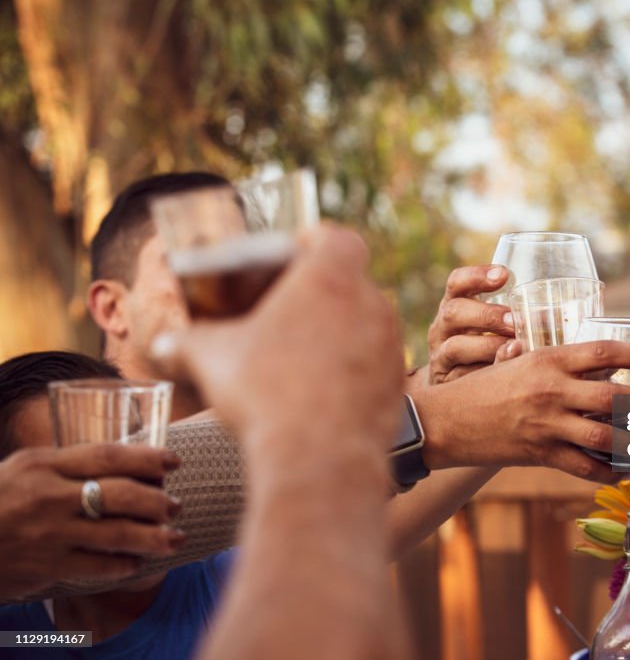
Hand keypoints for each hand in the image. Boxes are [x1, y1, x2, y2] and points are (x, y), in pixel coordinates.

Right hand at [0, 444, 183, 600]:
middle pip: (120, 495)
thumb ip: (69, 465)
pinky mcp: (45, 566)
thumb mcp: (25, 469)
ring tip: (173, 538)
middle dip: (157, 501)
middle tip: (176, 506)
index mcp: (43, 464)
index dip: (147, 458)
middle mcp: (48, 496)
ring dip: (152, 537)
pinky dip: (122, 565)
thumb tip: (129, 464)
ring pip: (116, 534)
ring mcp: (47, 533)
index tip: (174, 461)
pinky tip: (135, 563)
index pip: (107, 455)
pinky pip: (97, 566)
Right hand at [154, 224, 404, 455]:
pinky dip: (354, 369)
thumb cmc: (264, 395)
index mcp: (330, 278)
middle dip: (321, 293)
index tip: (293, 256)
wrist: (318, 459)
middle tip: (289, 311)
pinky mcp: (398, 383)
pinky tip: (322, 391)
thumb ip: (187, 341)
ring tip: (303, 356)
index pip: (335, 238)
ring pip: (366, 323)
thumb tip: (163, 346)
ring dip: (340, 332)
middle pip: (350, 282)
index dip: (313, 242)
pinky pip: (375, 363)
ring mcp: (390, 344)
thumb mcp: (211, 358)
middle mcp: (371, 303)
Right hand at [412, 340, 629, 481]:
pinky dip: (610, 471)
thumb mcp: (521, 362)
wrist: (446, 421)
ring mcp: (548, 425)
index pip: (603, 352)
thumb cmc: (484, 387)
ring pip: (607, 437)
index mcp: (548, 360)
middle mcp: (552, 391)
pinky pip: (586, 467)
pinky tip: (626, 470)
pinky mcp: (541, 454)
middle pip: (615, 398)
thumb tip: (603, 363)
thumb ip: (559, 364)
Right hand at [424, 265, 515, 385]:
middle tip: (516, 321)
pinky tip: (507, 373)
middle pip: (454, 313)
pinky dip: (486, 374)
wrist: (447, 391)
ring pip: (455, 347)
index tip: (504, 274)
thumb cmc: (480, 345)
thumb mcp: (485, 324)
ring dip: (488, 346)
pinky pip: (464, 378)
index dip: (477, 276)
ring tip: (516, 347)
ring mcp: (440, 356)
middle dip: (487, 315)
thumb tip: (558, 311)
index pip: (457, 282)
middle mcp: (442, 328)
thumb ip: (510, 312)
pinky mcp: (446, 382)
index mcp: (453, 305)